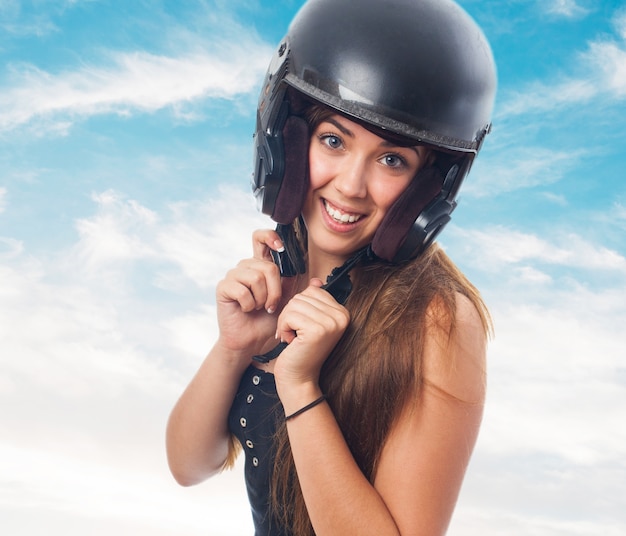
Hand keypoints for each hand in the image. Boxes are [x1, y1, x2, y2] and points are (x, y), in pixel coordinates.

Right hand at [215, 229, 285, 357]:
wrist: (252, 341)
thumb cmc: (267, 321)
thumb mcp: (287, 302)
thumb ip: (297, 287)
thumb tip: (317, 281)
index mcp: (261, 265)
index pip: (260, 238)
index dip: (270, 237)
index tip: (281, 247)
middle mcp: (246, 267)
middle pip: (268, 266)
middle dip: (275, 290)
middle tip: (271, 306)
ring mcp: (233, 276)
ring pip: (256, 277)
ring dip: (262, 298)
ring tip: (258, 308)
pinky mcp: (223, 287)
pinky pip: (242, 290)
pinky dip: (249, 304)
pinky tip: (247, 310)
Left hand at [273, 278, 350, 387]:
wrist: (299, 378)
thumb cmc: (301, 350)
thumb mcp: (310, 321)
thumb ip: (314, 301)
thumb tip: (316, 281)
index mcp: (343, 312)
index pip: (313, 291)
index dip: (300, 308)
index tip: (303, 327)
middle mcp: (341, 316)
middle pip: (302, 296)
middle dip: (291, 314)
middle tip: (295, 334)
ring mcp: (331, 323)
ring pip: (294, 304)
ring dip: (286, 321)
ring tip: (293, 338)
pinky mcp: (317, 331)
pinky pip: (289, 315)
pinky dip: (284, 328)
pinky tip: (291, 342)